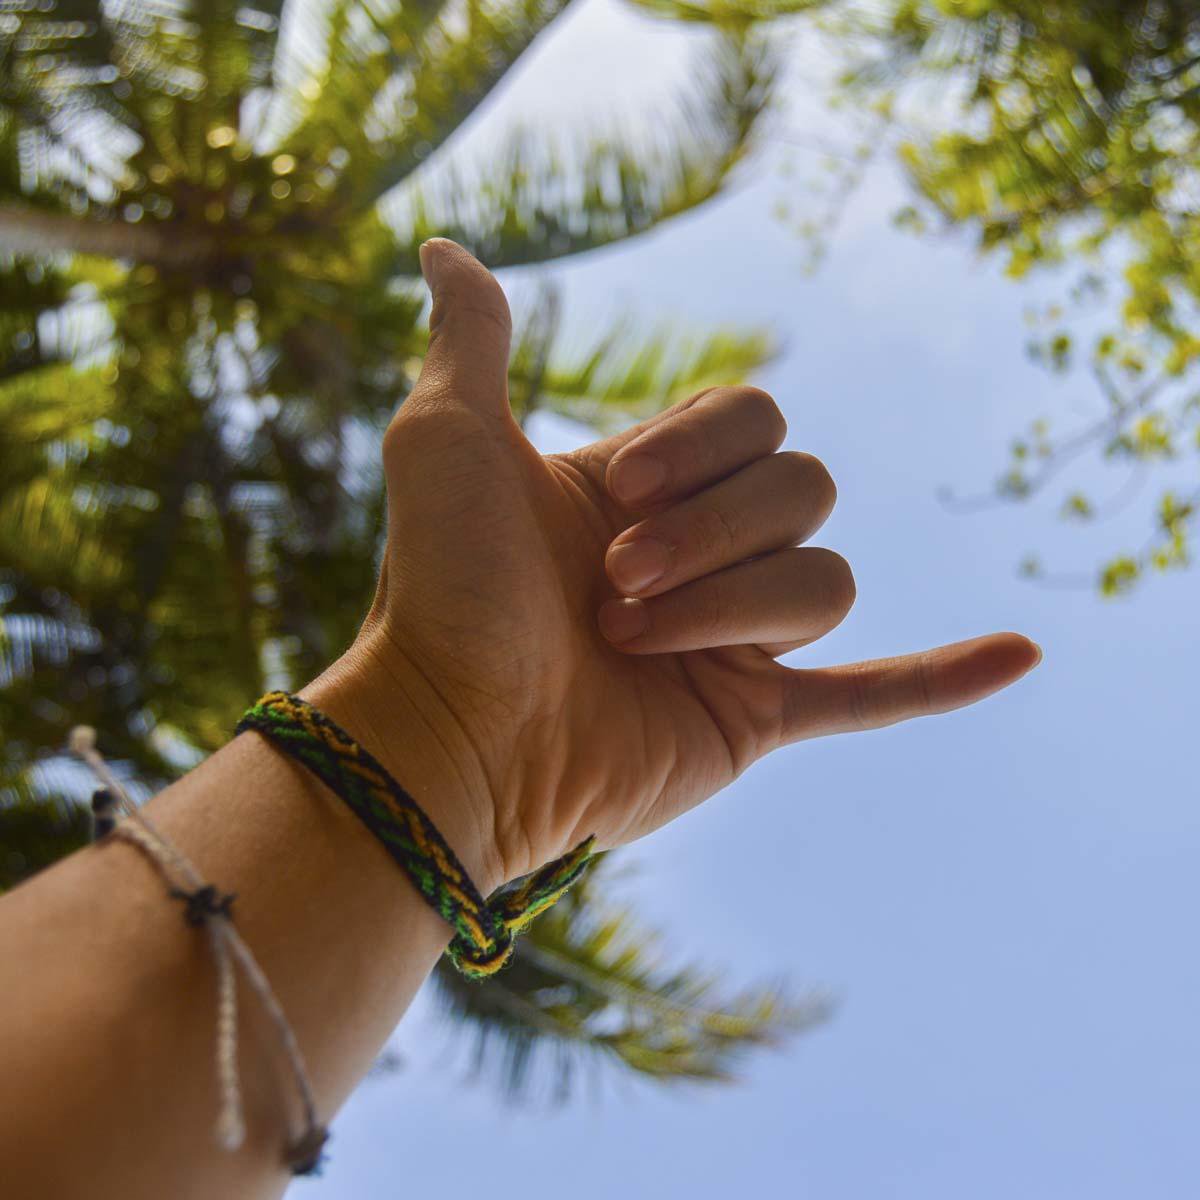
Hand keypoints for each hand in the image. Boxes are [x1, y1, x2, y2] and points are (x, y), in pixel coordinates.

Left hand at [323, 240, 1040, 890]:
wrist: (450, 733)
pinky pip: (870, 694)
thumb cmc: (442, 589)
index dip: (706, 446)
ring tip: (633, 642)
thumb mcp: (448, 437)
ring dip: (734, 606)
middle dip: (712, 534)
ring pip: (827, 581)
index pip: (754, 418)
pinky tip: (1020, 654)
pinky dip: (942, 676)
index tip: (618, 493)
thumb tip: (442, 251)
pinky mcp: (755, 720)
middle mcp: (699, 556)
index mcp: (649, 488)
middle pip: (802, 492)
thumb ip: (472, 339)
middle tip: (612, 584)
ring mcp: (732, 641)